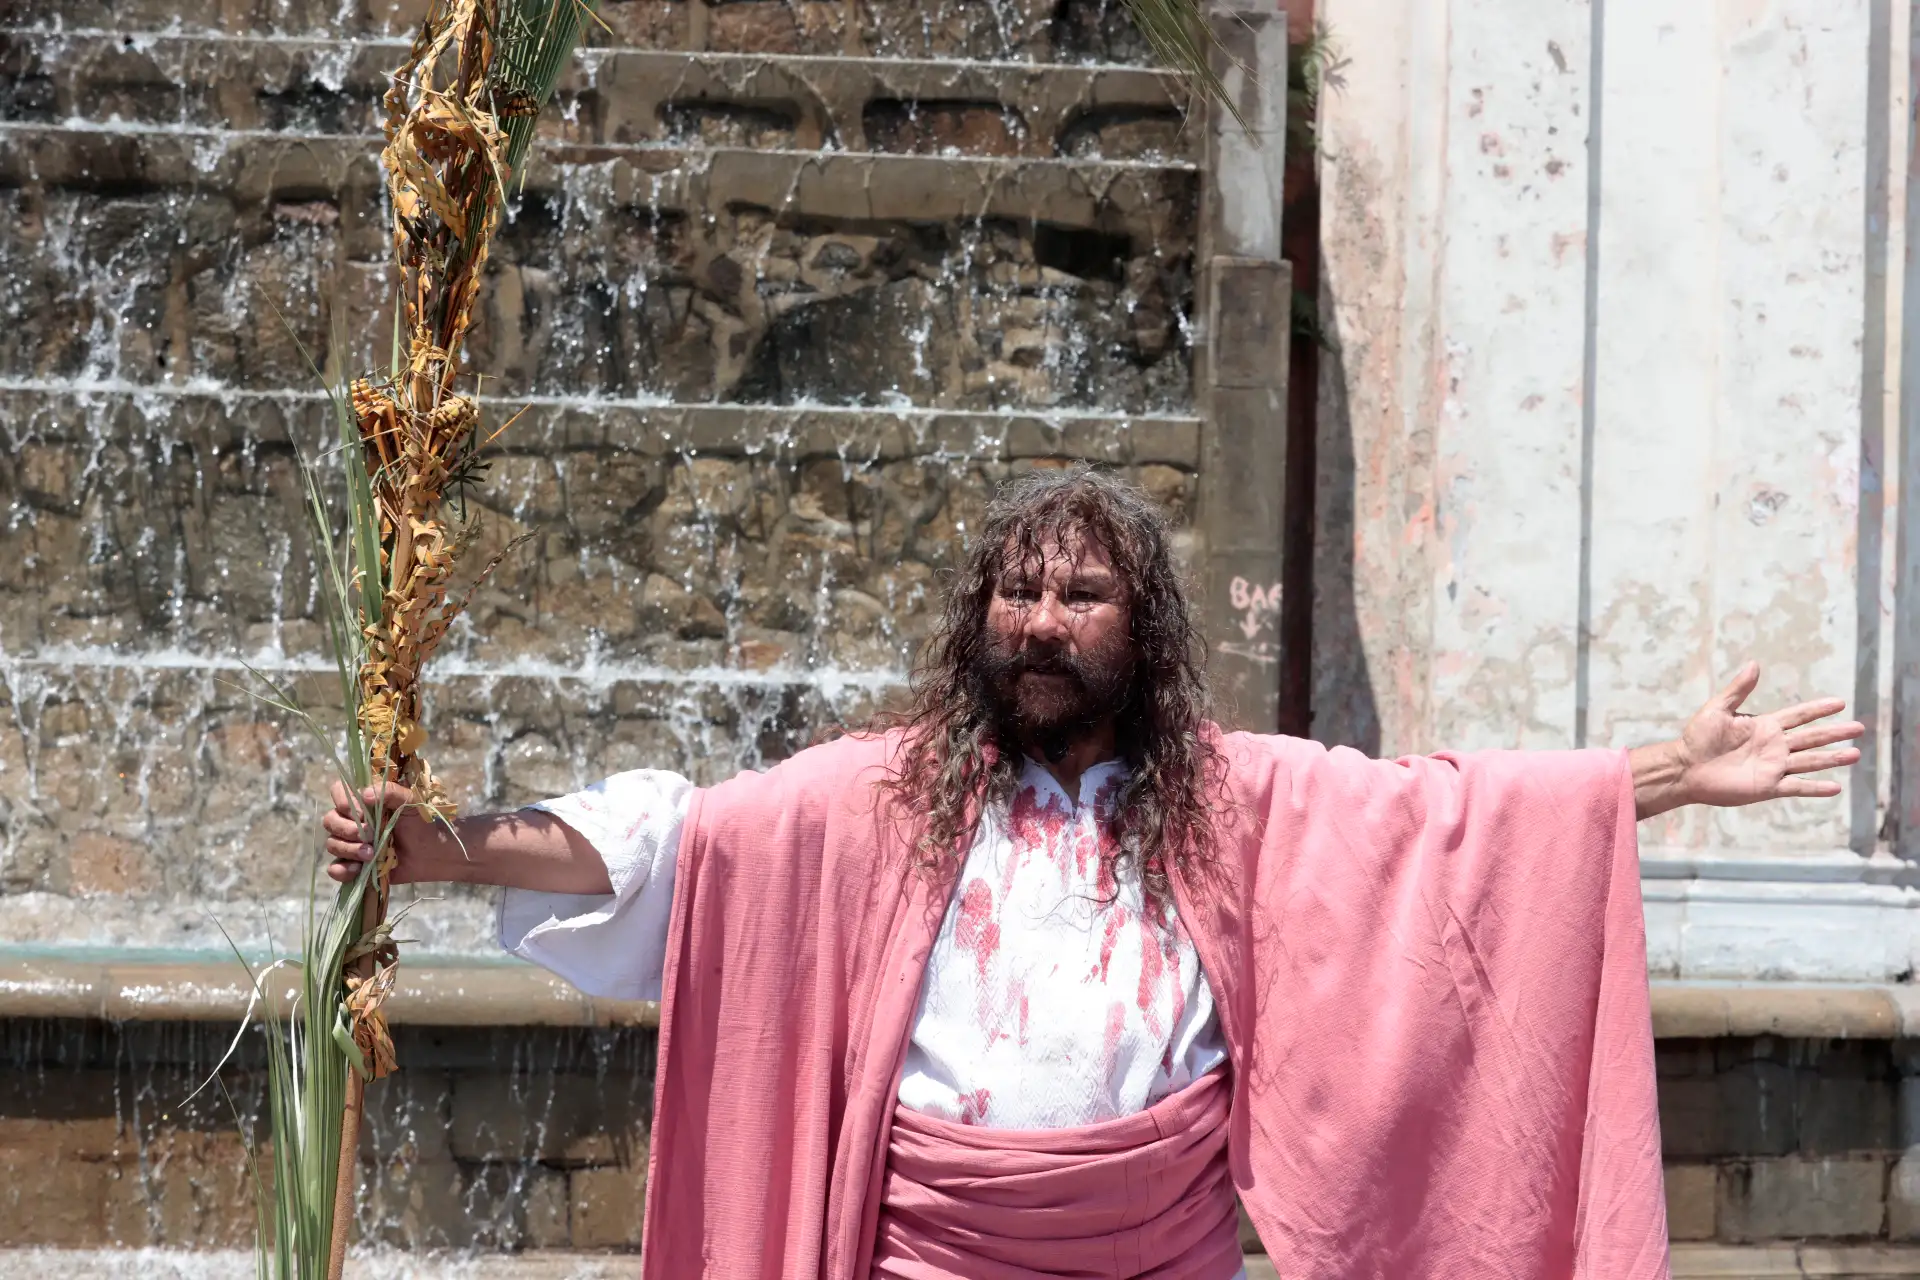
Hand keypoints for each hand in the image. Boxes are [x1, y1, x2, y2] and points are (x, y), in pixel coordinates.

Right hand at [321, 779, 424, 883]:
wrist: (435, 854)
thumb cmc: (424, 823)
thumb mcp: (412, 801)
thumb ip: (390, 792)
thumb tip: (364, 794)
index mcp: (365, 802)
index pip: (339, 792)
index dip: (343, 801)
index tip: (361, 812)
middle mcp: (355, 821)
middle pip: (330, 820)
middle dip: (346, 829)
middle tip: (370, 834)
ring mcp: (354, 843)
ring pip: (332, 844)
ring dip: (349, 850)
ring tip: (372, 855)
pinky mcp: (356, 865)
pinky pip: (335, 868)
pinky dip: (341, 870)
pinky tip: (358, 870)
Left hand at [1632, 662, 1864, 818]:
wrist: (1685, 768)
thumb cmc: (1697, 738)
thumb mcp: (1717, 709)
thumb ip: (1738, 689)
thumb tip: (1754, 664)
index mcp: (1765, 726)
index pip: (1799, 715)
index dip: (1818, 709)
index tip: (1840, 703)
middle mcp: (1774, 746)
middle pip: (1812, 738)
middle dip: (1835, 733)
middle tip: (1859, 728)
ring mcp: (1773, 767)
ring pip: (1810, 761)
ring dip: (1832, 758)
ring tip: (1855, 754)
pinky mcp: (1768, 786)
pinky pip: (1796, 787)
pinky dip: (1815, 788)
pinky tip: (1835, 788)